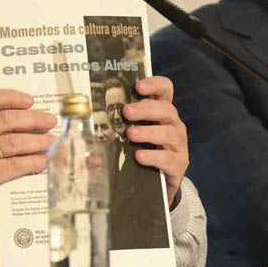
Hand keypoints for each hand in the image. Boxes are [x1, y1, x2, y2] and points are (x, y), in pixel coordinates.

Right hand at [0, 89, 56, 214]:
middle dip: (33, 119)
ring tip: (52, 141)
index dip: (11, 97)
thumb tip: (30, 119)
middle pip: (5, 120)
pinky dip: (33, 162)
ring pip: (13, 142)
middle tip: (50, 121)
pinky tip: (43, 161)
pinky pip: (14, 165)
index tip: (30, 100)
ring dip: (37, 141)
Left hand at [125, 76, 188, 208]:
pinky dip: (154, 156)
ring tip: (130, 134)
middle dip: (146, 109)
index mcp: (162, 111)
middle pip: (166, 109)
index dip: (154, 84)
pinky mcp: (178, 164)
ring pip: (169, 133)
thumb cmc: (143, 149)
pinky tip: (140, 156)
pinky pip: (168, 158)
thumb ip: (120, 123)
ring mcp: (178, 144)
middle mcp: (173, 124)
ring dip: (148, 132)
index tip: (138, 86)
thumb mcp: (133, 133)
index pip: (165, 89)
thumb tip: (89, 120)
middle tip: (127, 112)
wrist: (160, 182)